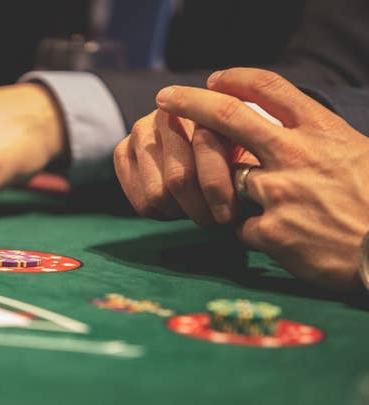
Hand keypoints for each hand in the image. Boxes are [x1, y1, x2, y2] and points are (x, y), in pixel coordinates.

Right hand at [113, 109, 258, 226]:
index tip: (233, 214)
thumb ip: (250, 161)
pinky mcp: (123, 152)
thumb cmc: (240, 149)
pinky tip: (177, 206)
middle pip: (179, 179)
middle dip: (201, 207)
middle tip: (217, 221)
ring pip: (157, 194)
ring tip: (199, 211)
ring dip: (182, 212)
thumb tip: (243, 186)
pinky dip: (162, 213)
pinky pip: (140, 201)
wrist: (210, 143)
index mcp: (202, 104)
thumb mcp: (254, 149)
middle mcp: (166, 112)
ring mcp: (140, 131)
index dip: (220, 190)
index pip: (205, 152)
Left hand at [155, 67, 368, 290]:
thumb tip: (284, 128)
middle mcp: (295, 155)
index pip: (270, 88)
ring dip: (232, 192)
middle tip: (164, 98)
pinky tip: (279, 239)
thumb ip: (315, 139)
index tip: (215, 79)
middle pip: (228, 117)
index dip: (236, 79)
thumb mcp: (355, 152)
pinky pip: (239, 227)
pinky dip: (249, 231)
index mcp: (321, 131)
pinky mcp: (272, 232)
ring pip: (228, 181)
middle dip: (190, 103)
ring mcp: (279, 193)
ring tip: (271, 208)